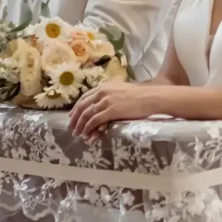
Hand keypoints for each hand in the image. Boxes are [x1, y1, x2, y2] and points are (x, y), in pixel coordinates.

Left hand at [67, 80, 184, 137]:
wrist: (150, 97)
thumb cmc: (140, 95)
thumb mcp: (121, 90)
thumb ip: (110, 95)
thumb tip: (103, 106)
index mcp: (103, 86)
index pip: (84, 97)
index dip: (76, 108)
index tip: (72, 116)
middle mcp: (101, 92)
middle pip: (82, 106)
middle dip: (75, 118)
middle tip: (71, 128)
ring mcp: (105, 101)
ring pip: (86, 115)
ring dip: (80, 125)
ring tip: (77, 134)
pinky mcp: (110, 111)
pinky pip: (94, 121)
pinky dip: (88, 128)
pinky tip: (87, 134)